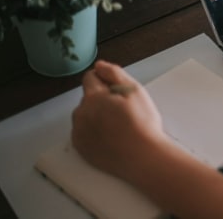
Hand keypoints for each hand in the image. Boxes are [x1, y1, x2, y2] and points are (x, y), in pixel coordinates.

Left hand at [71, 60, 168, 181]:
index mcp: (93, 97)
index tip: (119, 91)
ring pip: (85, 115)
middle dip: (101, 99)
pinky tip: (111, 136)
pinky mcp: (80, 148)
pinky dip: (93, 131)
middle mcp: (81, 113)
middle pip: (88, 97)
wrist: (143, 157)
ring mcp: (79, 132)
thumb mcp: (135, 90)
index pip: (90, 77)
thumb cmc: (142, 124)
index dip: (105, 80)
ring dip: (96, 115)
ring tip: (118, 125)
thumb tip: (99, 65)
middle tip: (123, 110)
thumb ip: (114, 73)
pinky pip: (83, 132)